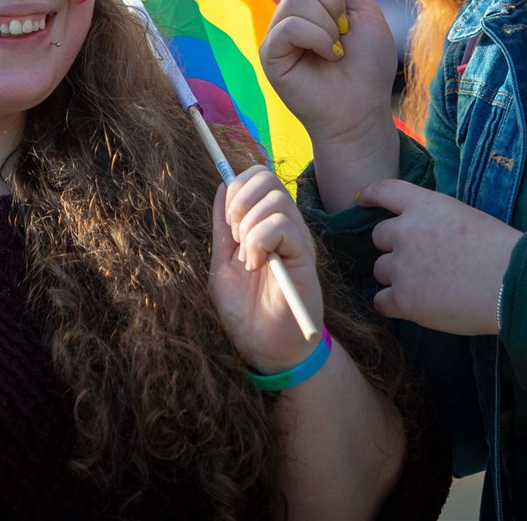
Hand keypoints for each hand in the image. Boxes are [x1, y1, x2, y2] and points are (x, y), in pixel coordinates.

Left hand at [209, 167, 325, 371]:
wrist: (267, 349)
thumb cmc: (246, 312)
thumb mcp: (222, 263)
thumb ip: (223, 228)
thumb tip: (222, 186)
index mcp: (266, 223)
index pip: (258, 177)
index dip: (237, 188)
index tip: (227, 222)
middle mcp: (285, 225)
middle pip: (267, 178)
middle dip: (240, 203)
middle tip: (235, 238)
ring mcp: (297, 239)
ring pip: (275, 200)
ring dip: (249, 229)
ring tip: (249, 260)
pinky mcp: (304, 256)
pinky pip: (282, 226)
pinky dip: (260, 242)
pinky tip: (258, 265)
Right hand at [261, 0, 398, 155]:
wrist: (363, 107)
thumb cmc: (367, 65)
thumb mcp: (363, 10)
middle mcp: (289, 11)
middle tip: (344, 28)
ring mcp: (277, 31)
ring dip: (329, 22)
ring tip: (336, 48)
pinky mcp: (270, 53)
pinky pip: (289, 25)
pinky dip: (318, 38)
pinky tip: (328, 57)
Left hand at [358, 179, 523, 335]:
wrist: (510, 282)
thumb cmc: (500, 249)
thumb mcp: (465, 216)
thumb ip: (436, 220)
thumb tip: (426, 234)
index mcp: (424, 205)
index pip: (385, 190)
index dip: (370, 194)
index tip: (361, 199)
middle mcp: (406, 231)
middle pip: (380, 237)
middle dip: (394, 247)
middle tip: (420, 260)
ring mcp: (402, 266)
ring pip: (380, 269)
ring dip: (396, 276)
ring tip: (425, 285)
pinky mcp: (404, 299)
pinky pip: (380, 301)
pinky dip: (392, 303)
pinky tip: (411, 305)